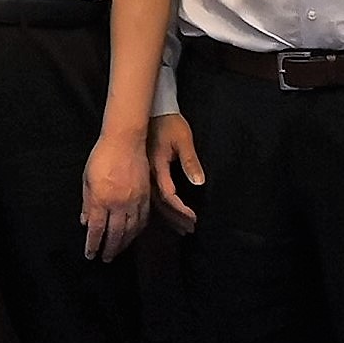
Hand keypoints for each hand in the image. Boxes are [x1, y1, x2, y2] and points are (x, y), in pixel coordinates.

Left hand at [83, 130, 152, 260]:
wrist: (125, 140)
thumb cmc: (102, 156)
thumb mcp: (87, 179)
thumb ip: (87, 203)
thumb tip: (85, 222)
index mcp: (101, 199)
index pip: (97, 230)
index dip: (93, 245)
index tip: (90, 255)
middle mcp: (118, 203)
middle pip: (115, 234)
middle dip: (110, 249)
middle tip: (106, 258)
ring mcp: (134, 200)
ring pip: (131, 229)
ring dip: (124, 243)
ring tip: (118, 251)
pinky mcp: (146, 195)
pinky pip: (143, 219)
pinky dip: (138, 230)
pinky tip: (133, 234)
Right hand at [149, 114, 204, 235]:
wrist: (151, 112)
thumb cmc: (169, 124)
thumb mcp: (183, 140)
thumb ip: (190, 161)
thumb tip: (199, 182)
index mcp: (158, 167)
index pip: (169, 195)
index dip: (180, 209)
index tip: (193, 219)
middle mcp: (149, 175)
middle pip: (161, 204)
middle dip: (176, 218)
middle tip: (188, 230)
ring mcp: (145, 176)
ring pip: (155, 202)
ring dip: (169, 216)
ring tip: (180, 228)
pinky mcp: (144, 174)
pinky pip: (151, 196)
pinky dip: (161, 208)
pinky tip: (165, 215)